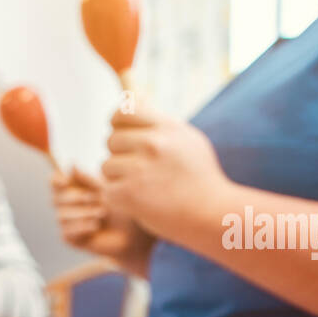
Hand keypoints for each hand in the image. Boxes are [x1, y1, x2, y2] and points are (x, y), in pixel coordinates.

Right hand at [51, 166, 154, 274]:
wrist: (134, 233)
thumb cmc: (123, 206)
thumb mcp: (107, 189)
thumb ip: (89, 179)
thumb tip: (71, 165)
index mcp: (73, 189)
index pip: (55, 182)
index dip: (56, 180)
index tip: (66, 181)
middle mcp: (67, 205)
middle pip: (55, 198)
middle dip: (74, 197)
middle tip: (95, 197)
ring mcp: (68, 222)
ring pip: (61, 216)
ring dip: (82, 213)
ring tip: (102, 213)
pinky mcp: (71, 239)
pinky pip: (67, 232)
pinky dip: (81, 227)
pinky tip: (96, 226)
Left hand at [100, 103, 231, 241]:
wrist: (211, 214)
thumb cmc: (200, 179)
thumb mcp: (189, 141)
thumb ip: (162, 125)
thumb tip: (133, 102)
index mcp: (167, 127)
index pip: (123, 112)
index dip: (117, 124)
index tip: (122, 135)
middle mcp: (153, 144)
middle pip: (111, 141)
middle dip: (120, 156)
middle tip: (139, 170)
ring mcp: (140, 169)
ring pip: (106, 167)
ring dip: (118, 179)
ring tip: (142, 187)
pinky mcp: (129, 194)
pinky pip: (107, 191)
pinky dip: (118, 199)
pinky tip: (137, 202)